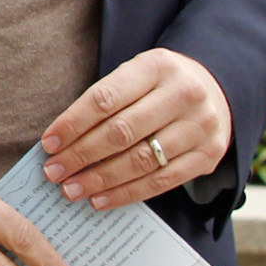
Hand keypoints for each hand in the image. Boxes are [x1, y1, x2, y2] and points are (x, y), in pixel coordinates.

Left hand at [41, 50, 232, 207]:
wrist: (217, 89)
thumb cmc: (159, 85)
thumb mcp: (135, 75)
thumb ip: (104, 101)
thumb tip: (59, 142)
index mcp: (156, 67)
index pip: (105, 98)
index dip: (73, 124)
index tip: (48, 144)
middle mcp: (183, 95)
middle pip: (122, 132)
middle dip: (81, 155)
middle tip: (53, 172)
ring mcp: (200, 127)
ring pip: (141, 160)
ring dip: (100, 179)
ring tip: (71, 189)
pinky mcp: (208, 156)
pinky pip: (162, 181)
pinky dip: (127, 193)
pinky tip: (101, 199)